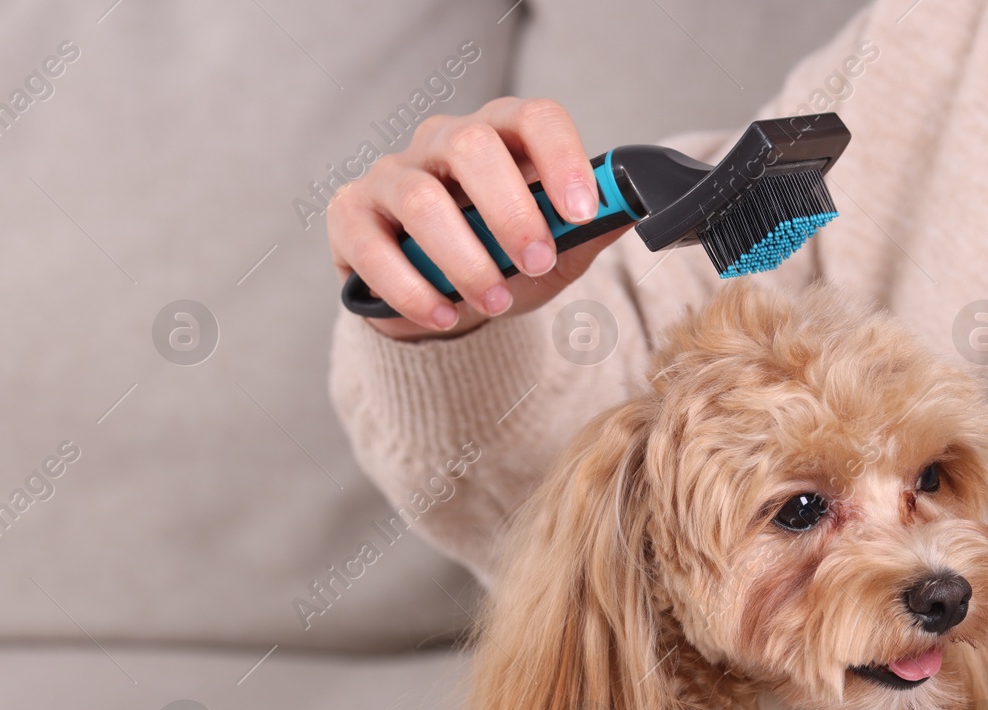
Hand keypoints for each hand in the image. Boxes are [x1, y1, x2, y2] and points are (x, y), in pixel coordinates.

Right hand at [326, 96, 631, 339]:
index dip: (562, 158)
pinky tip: (443, 316)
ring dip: (464, 259)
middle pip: (471, 146)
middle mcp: (443, 142)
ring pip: (421, 199)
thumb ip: (591, 229)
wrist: (443, 298)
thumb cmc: (503, 258)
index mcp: (503, 136)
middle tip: (536, 262)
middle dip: (510, 211)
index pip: (534, 117)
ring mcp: (392, 175)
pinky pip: (372, 246)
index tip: (583, 211)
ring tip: (493, 302)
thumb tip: (636, 208)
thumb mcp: (558, 247)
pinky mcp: (351, 216)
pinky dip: (412, 289)